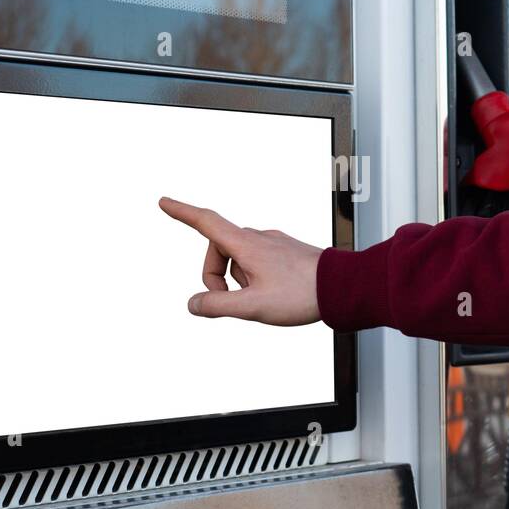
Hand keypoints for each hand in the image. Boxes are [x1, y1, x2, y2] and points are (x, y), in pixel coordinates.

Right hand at [159, 197, 322, 325]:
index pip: (206, 222)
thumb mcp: (253, 306)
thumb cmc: (302, 294)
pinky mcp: (286, 252)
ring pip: (239, 257)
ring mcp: (274, 244)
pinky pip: (257, 261)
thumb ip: (218, 305)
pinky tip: (273, 294)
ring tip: (260, 300)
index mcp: (246, 245)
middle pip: (219, 249)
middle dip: (216, 276)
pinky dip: (253, 278)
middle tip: (231, 302)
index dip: (183, 212)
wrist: (343, 287)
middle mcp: (259, 238)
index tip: (165, 202)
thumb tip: (193, 304)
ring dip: (238, 280)